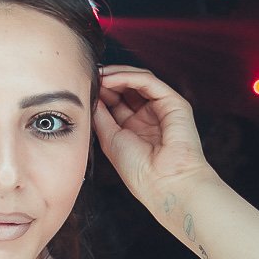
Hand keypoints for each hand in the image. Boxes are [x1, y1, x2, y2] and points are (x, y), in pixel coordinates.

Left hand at [92, 65, 215, 205]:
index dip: (101, 92)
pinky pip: (148, 81)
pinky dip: (128, 76)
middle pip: (127, 88)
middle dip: (107, 80)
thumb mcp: (110, 139)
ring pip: (138, 80)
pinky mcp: (174, 102)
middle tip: (90, 76)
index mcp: (135, 128)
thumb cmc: (139, 170)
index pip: (117, 101)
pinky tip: (111, 78)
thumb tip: (91, 96)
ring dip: (116, 74)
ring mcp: (162, 108)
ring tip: (99, 75)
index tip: (84, 87)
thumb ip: (101, 116)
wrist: (163, 183)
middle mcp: (149, 116)